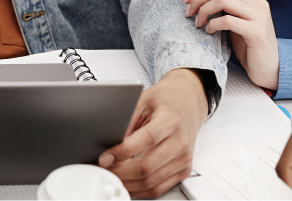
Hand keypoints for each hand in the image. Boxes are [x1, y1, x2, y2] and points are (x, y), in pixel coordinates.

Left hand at [98, 67, 208, 197]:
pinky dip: (140, 190)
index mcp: (170, 121)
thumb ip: (127, 121)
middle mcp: (180, 142)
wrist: (188, 103)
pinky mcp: (183, 170)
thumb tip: (109, 144)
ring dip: (127, 184)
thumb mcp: (143, 101)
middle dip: (120, 172)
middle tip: (103, 170)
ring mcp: (184, 159)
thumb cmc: (166, 100)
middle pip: (147, 167)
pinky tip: (127, 183)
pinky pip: (159, 188)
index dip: (122, 152)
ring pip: (151, 182)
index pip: (146, 140)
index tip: (104, 158)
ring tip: (111, 177)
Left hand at [184, 0, 278, 90]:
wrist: (267, 66)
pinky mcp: (257, 32)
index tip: (186, 2)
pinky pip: (228, 20)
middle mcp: (259, 1)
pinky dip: (214, 24)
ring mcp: (260, 16)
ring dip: (204, 10)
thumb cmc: (247, 41)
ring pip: (223, 0)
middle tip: (188, 13)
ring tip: (197, 23)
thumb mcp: (234, 14)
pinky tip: (209, 31)